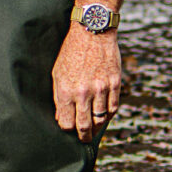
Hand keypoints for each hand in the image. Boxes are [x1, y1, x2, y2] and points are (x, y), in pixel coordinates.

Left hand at [51, 27, 123, 141]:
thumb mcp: (57, 73)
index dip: (68, 130)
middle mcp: (83, 92)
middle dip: (83, 136)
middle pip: (84, 126)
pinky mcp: (114, 83)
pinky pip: (113, 108)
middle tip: (84, 140)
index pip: (66, 123)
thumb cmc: (71, 52)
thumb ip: (59, 97)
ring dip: (97, 127)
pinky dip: (109, 115)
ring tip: (94, 129)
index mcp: (65, 90)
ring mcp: (101, 89)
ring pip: (100, 119)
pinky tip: (105, 115)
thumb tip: (62, 117)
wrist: (93, 32)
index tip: (69, 130)